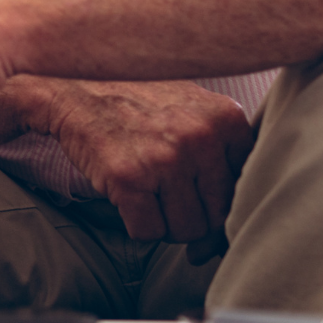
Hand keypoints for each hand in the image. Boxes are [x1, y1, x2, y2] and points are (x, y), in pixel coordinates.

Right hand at [39, 78, 253, 244]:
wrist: (77, 86)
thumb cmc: (138, 104)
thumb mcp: (196, 110)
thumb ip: (223, 156)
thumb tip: (224, 236)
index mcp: (226, 119)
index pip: (244, 191)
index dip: (220, 205)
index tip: (200, 203)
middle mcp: (201, 137)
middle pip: (216, 217)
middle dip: (191, 219)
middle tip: (167, 199)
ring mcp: (165, 158)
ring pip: (185, 231)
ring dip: (164, 224)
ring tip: (148, 195)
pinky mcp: (128, 177)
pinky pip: (148, 232)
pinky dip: (137, 226)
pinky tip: (128, 198)